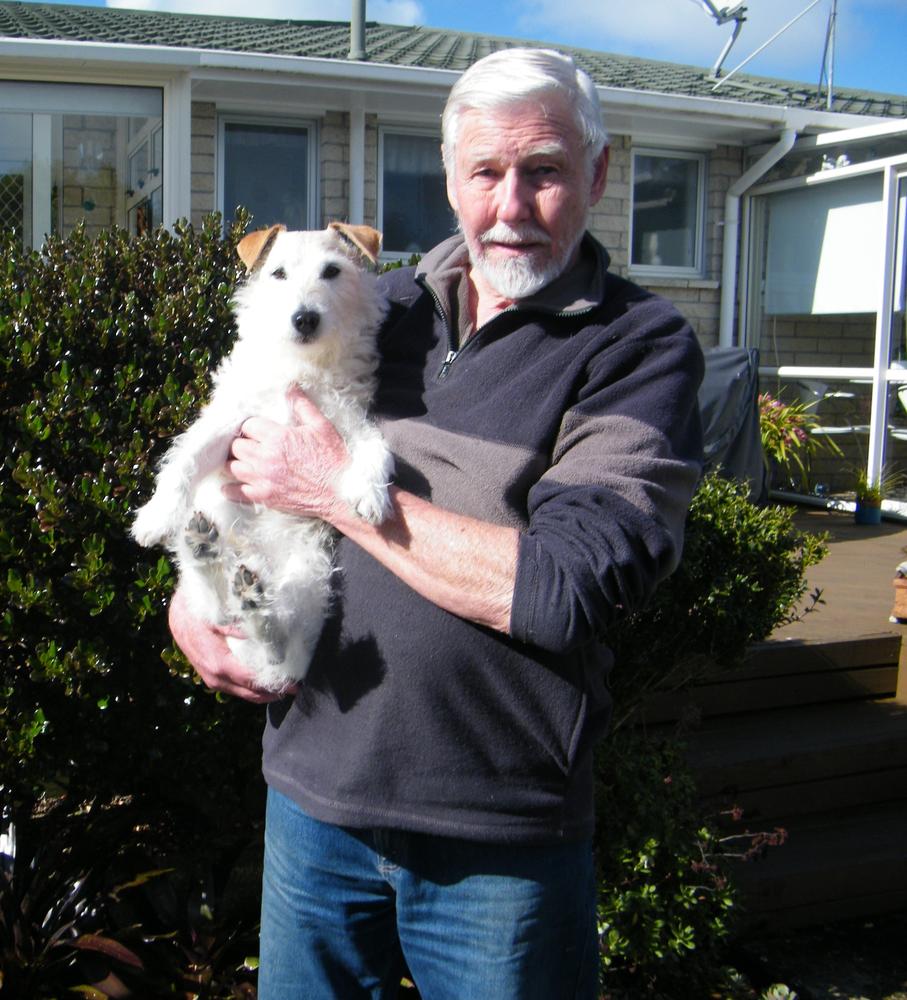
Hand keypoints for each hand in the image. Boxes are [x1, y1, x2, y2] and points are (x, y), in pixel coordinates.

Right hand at [168, 587, 292, 703]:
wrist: (178, 616)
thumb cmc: (200, 613)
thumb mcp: (219, 614)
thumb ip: (238, 626)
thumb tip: (262, 633)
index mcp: (220, 664)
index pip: (253, 681)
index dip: (276, 684)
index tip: (296, 683)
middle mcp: (216, 678)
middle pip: (251, 693)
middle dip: (275, 692)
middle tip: (296, 686)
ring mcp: (213, 681)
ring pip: (244, 694)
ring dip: (265, 692)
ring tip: (286, 684)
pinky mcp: (212, 678)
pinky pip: (236, 688)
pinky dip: (253, 688)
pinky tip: (266, 680)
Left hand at [223, 386, 349, 523]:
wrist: (342, 493)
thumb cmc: (334, 459)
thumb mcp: (322, 427)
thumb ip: (302, 405)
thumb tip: (291, 387)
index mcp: (278, 437)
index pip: (248, 425)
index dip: (252, 426)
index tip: (258, 429)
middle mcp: (266, 458)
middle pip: (236, 446)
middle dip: (242, 443)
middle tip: (250, 444)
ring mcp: (263, 479)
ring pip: (232, 467)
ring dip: (235, 462)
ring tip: (243, 460)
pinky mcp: (265, 497)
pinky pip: (236, 492)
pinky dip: (230, 488)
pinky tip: (231, 484)